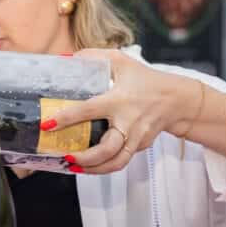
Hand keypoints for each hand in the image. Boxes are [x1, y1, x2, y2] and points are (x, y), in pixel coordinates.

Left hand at [46, 49, 201, 174]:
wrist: (177, 99)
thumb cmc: (145, 79)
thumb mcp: (120, 61)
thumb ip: (92, 57)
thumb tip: (65, 57)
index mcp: (118, 100)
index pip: (88, 110)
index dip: (66, 118)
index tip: (47, 125)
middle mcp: (128, 121)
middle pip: (107, 148)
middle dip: (84, 157)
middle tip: (65, 156)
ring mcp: (136, 137)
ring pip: (116, 162)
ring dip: (94, 169)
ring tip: (74, 167)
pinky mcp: (141, 146)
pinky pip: (122, 161)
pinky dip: (105, 167)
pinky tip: (88, 167)